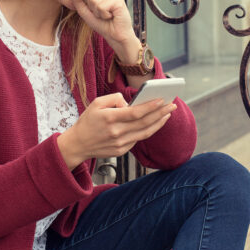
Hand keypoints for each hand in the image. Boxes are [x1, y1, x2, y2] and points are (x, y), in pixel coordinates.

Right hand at [57, 92, 175, 168]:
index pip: (135, 112)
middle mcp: (116, 132)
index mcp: (110, 118)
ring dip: (159, 123)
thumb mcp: (96, 103)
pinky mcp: (121, 151)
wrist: (78, 144)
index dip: (150, 106)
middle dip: (161, 113)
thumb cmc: (87, 121)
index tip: (162, 100)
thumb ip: (114, 98)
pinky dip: (148, 130)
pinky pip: (138, 139)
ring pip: (145, 133)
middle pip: (144, 122)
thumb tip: (130, 103)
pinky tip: (154, 123)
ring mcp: (120, 144)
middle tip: (172, 105)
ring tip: (167, 114)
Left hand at [70, 0, 136, 55]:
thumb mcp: (83, 10)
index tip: (96, 8)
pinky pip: (101, 6)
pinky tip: (112, 15)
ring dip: (98, 12)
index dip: (86, 2)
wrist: (115, 35)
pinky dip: (103, 15)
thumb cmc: (100, 22)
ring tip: (107, 14)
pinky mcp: (119, 0)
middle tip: (102, 12)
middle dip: (92, 6)